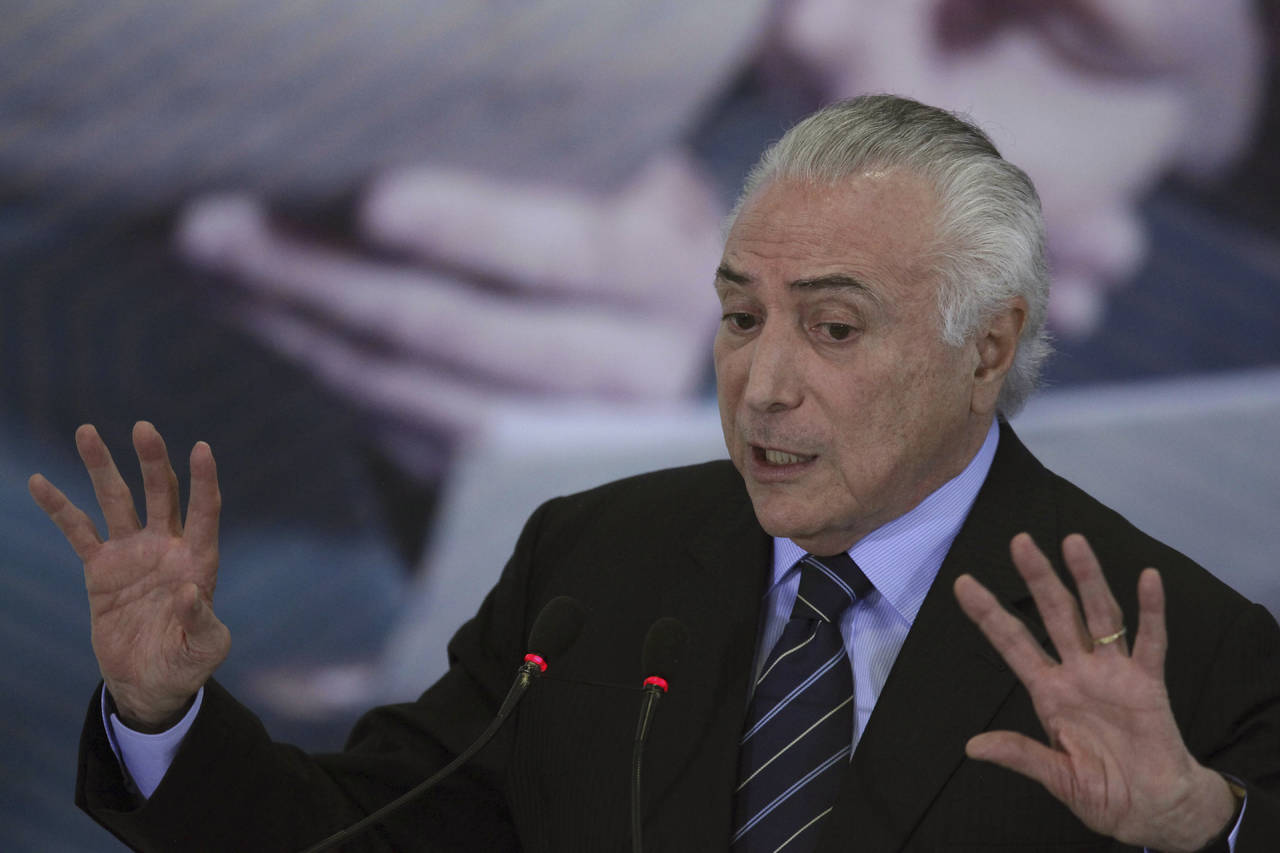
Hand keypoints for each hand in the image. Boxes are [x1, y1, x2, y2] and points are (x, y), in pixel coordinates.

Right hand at [29, 422, 228, 729]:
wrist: (149, 682)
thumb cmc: (186, 666)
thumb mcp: (204, 650)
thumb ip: (202, 622)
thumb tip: (188, 590)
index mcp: (199, 562)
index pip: (206, 512)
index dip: (204, 481)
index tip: (202, 448)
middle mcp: (167, 548)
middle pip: (162, 494)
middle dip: (153, 461)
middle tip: (144, 428)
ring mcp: (132, 554)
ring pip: (117, 501)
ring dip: (103, 467)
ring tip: (88, 430)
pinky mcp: (101, 569)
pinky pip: (77, 531)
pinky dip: (59, 507)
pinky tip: (40, 481)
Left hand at [175, 150, 723, 478]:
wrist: (637, 299)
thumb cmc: (599, 198)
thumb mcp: (594, 162)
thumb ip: (527, 158)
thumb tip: (372, 127)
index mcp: (669, 266)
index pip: (576, 253)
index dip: (473, 230)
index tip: (368, 200)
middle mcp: (642, 362)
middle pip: (477, 342)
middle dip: (334, 286)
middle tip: (215, 229)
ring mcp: (582, 431)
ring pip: (434, 407)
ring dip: (308, 336)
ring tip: (213, 269)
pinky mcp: (520, 468)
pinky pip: (415, 444)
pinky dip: (332, 379)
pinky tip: (264, 318)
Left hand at [954, 532, 1236, 851]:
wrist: (1153, 810)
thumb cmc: (1103, 793)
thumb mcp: (1057, 777)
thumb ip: (1021, 756)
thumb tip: (973, 747)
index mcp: (1049, 693)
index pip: (1012, 644)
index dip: (988, 615)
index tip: (963, 583)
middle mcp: (1078, 673)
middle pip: (1054, 615)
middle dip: (1038, 579)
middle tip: (1019, 541)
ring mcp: (1114, 674)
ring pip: (1098, 616)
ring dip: (1088, 580)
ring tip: (1073, 542)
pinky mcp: (1150, 683)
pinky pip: (1150, 641)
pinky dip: (1151, 610)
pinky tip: (1147, 578)